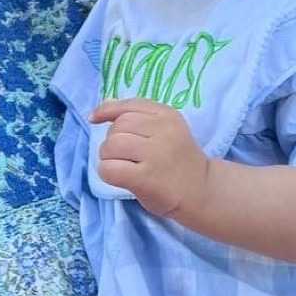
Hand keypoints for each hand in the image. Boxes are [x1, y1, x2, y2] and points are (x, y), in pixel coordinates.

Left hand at [90, 98, 209, 219]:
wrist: (201, 190)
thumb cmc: (177, 160)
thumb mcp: (164, 130)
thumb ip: (136, 115)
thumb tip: (103, 105)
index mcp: (166, 114)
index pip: (128, 106)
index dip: (106, 111)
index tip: (94, 119)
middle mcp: (163, 130)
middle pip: (117, 127)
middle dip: (112, 141)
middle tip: (125, 156)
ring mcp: (156, 154)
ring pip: (110, 146)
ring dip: (108, 157)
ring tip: (123, 166)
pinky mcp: (147, 178)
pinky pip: (109, 169)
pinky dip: (107, 173)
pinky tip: (120, 178)